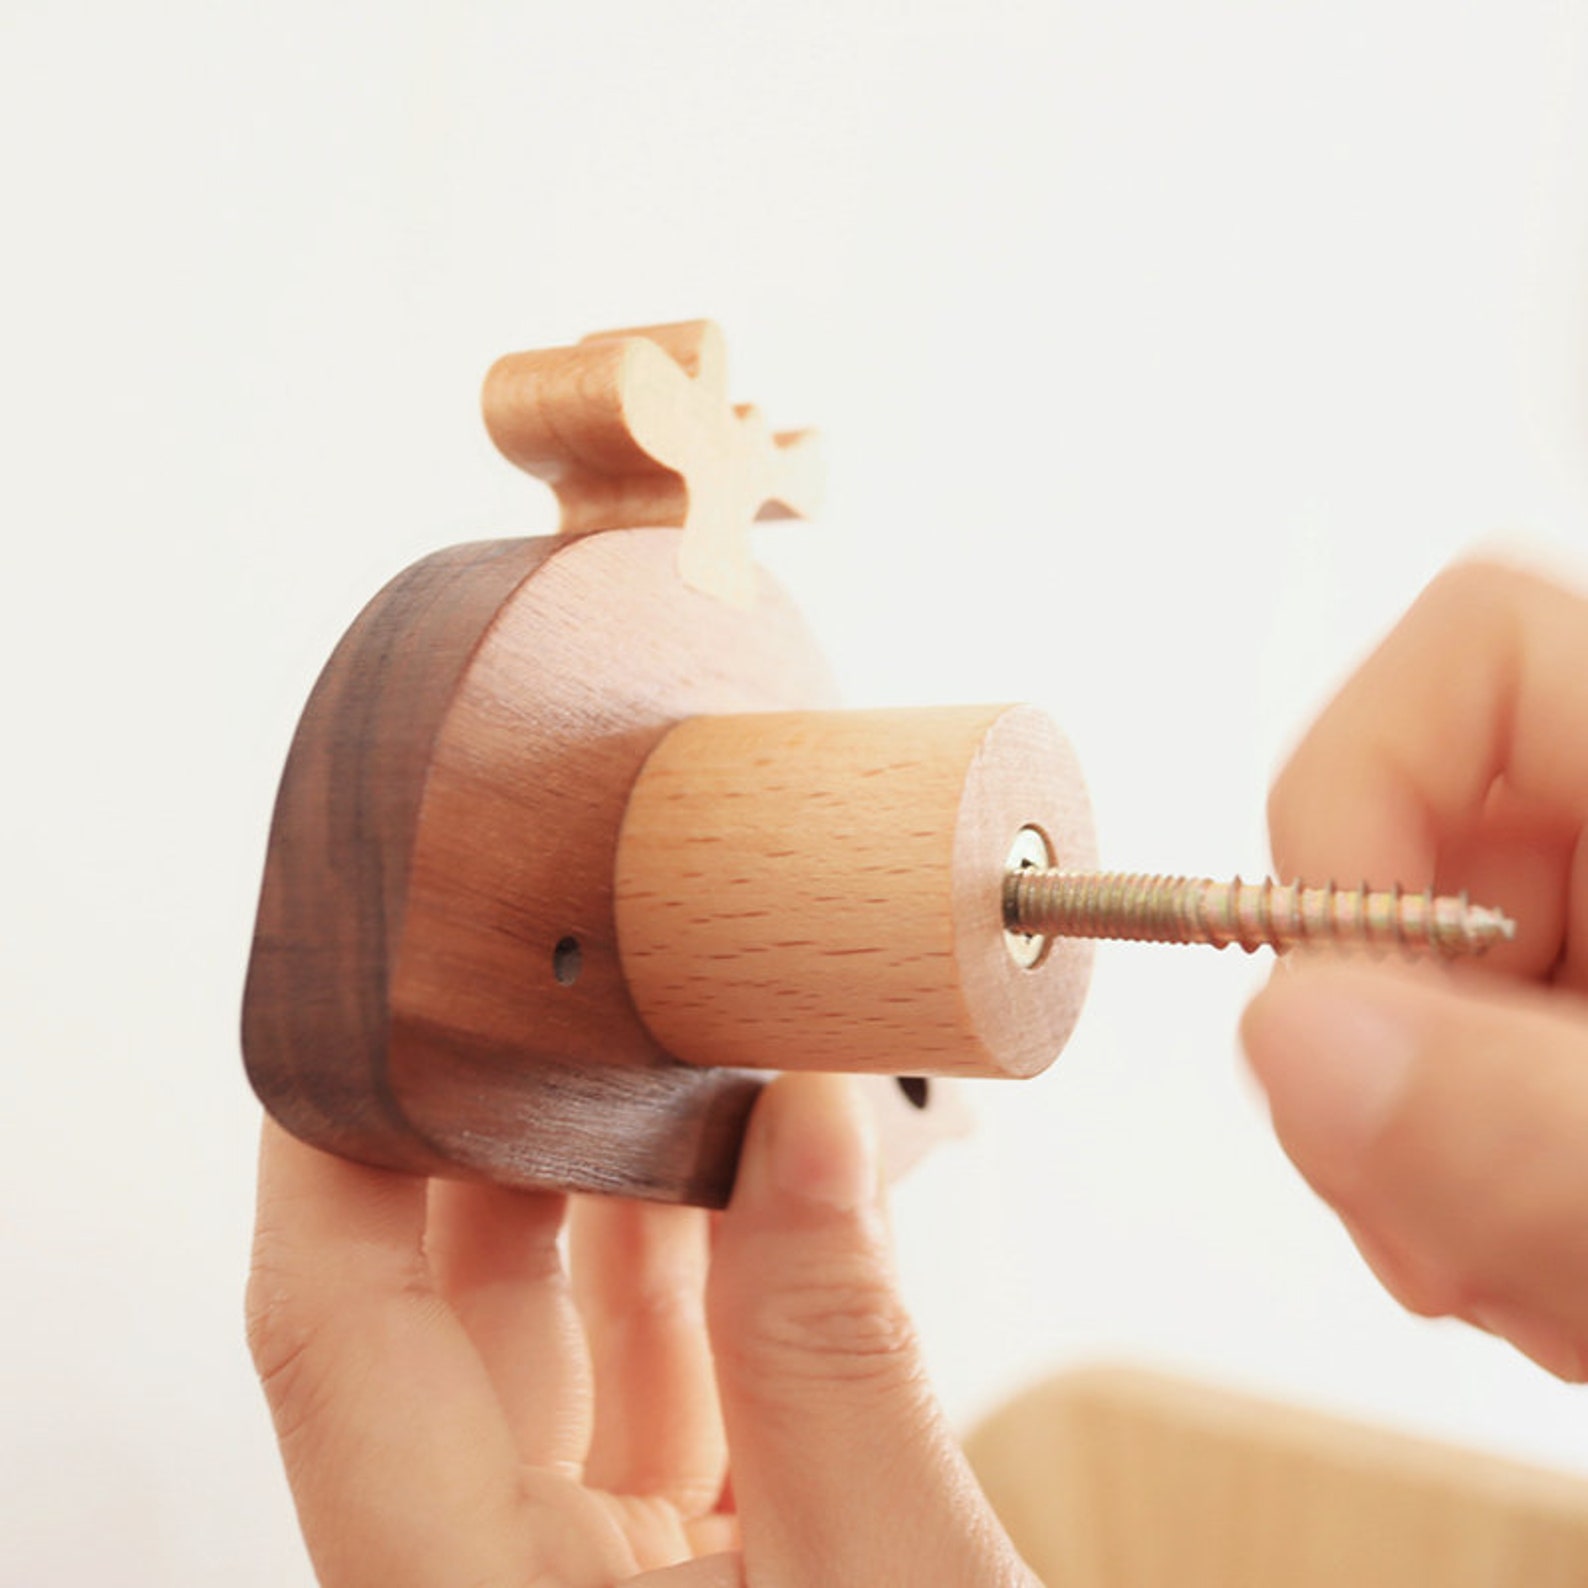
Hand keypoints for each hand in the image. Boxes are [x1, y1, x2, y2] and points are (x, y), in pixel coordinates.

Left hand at [247, 1072, 1035, 1586]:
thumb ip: (836, 1350)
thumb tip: (810, 1116)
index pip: (335, 1334)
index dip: (331, 1144)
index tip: (368, 994)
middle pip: (452, 1306)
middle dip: (510, 1121)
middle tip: (572, 965)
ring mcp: (593, 1582)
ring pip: (572, 1327)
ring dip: (636, 1178)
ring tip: (695, 1033)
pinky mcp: (693, 1565)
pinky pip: (676, 1373)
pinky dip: (725, 1257)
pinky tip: (780, 1159)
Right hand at [1241, 559, 1587, 1378]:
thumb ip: (1534, 1125)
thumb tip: (1295, 1037)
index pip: (1475, 651)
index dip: (1356, 797)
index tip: (1339, 982)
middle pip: (1430, 834)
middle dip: (1380, 1031)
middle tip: (1422, 1202)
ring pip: (1436, 963)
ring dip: (1422, 1128)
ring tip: (1514, 1265)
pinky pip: (1484, 1046)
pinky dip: (1470, 1165)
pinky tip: (1534, 1258)